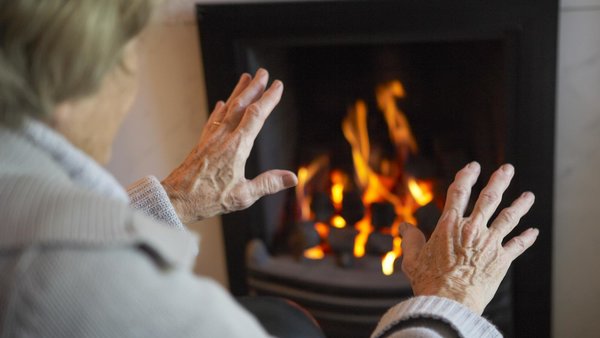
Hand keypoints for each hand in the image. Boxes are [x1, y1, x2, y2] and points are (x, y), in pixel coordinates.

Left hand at [162, 69, 297, 222]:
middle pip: (241, 105)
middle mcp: (223, 137)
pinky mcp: (202, 144)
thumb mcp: (243, 196)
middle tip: (263, 72)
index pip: (256, 116)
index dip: (268, 99)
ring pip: (226, 109)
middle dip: (254, 88)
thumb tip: (292, 177)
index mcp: (236, 147)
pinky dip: (220, 110)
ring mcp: (211, 139)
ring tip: (245, 78)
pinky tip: (220, 104)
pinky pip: (213, 120)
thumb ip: (268, 184)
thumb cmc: (208, 199)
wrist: (175, 199)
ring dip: (237, 92)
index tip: (277, 86)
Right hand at [399, 162, 538, 314]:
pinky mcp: (502, 260)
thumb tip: (405, 227)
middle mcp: (472, 229)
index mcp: (450, 225)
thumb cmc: (429, 281)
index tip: (473, 167)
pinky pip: (518, 245)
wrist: (450, 302)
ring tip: (528, 195)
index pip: (459, 192)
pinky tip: (534, 231)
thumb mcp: (413, 258)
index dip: (466, 176)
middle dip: (499, 181)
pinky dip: (526, 238)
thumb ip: (410, 239)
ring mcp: (490, 243)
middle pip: (489, 198)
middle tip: (507, 169)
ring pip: (508, 217)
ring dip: (520, 205)